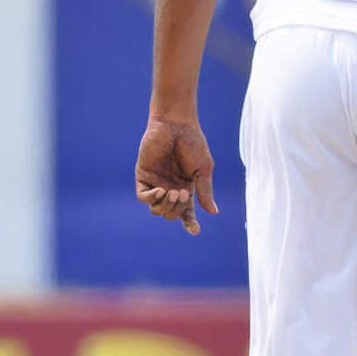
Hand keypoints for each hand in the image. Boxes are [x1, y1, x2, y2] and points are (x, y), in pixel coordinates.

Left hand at [135, 116, 216, 235]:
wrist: (176, 125)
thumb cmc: (193, 144)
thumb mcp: (203, 169)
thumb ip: (205, 190)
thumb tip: (213, 212)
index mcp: (186, 189)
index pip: (186, 213)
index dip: (190, 223)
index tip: (195, 230)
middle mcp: (170, 189)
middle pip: (170, 214)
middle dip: (177, 209)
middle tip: (183, 193)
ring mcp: (156, 183)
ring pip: (156, 209)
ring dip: (166, 206)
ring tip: (173, 192)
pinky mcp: (143, 176)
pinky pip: (143, 196)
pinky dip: (151, 198)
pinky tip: (160, 191)